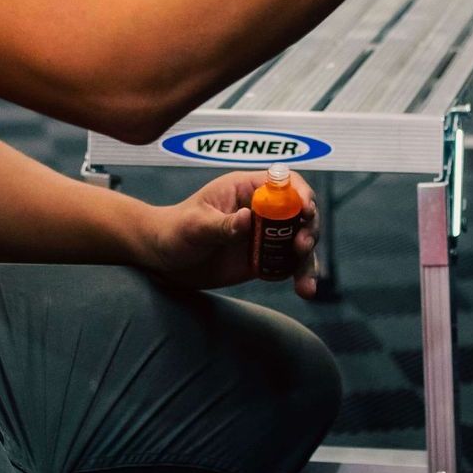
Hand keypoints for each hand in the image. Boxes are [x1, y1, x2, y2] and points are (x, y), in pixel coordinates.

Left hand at [134, 171, 319, 298]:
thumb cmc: (175, 230)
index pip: (284, 182)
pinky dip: (299, 276)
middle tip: (301, 246)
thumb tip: (248, 218)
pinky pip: (287, 265)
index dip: (300, 192)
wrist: (164, 259)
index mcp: (246, 189)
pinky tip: (303, 290)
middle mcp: (261, 210)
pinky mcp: (262, 258)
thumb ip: (222, 224)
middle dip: (308, 228)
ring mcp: (263, 235)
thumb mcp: (196, 226)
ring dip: (307, 259)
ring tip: (305, 283)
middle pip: (299, 212)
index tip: (305, 210)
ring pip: (298, 241)